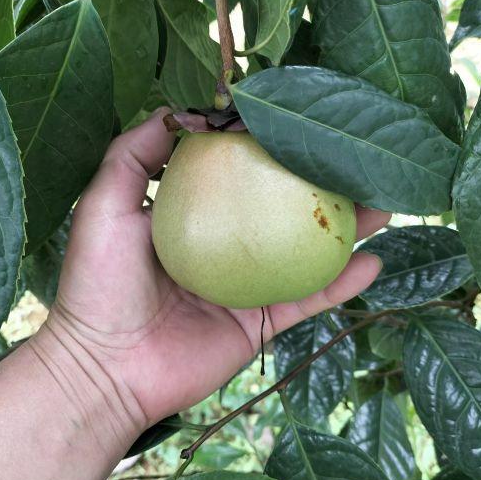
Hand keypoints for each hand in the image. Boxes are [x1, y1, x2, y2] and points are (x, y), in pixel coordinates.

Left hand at [38, 109, 387, 433]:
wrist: (106, 369)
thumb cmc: (99, 284)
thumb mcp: (105, 206)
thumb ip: (132, 155)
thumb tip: (173, 110)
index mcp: (191, 217)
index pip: (237, 172)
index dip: (266, 148)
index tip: (297, 121)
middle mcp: (225, 247)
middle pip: (280, 208)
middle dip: (317, 185)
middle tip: (353, 161)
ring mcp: (246, 285)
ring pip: (305, 251)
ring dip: (344, 230)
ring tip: (381, 203)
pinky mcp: (259, 324)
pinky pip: (307, 300)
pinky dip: (341, 284)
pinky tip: (372, 261)